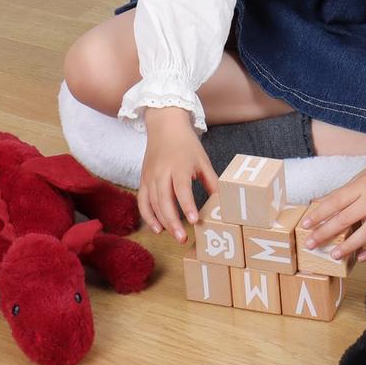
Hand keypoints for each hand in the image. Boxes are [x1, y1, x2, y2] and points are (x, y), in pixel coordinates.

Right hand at [138, 106, 217, 241]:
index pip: (182, 190)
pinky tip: (157, 229)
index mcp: (179, 166)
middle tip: (183, 238)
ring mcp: (150, 177)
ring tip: (174, 236)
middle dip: (173, 222)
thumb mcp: (203, 160)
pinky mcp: (143, 180)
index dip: (187, 206)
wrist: (165, 126)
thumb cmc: (186, 144)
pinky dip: (148, 217)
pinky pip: (143, 202)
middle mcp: (162, 173)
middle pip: (164, 201)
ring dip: (162, 223)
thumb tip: (222, 201)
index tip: (194, 221)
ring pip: (153, 204)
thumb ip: (211, 182)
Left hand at [299, 136, 365, 263]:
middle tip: (310, 244)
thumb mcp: (360, 177)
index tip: (305, 226)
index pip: (334, 202)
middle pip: (345, 219)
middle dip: (325, 233)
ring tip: (334, 255)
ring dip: (348, 246)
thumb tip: (320, 202)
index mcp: (360, 187)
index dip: (318, 214)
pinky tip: (361, 257)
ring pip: (365, 234)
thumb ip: (342, 192)